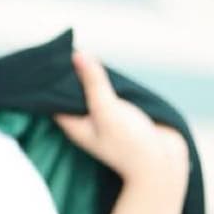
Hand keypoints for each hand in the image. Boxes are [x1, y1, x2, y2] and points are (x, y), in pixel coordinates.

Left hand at [52, 49, 189, 188]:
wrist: (164, 165)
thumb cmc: (131, 145)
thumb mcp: (107, 109)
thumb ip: (92, 82)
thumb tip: (77, 55)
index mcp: (73, 125)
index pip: (53, 98)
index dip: (50, 79)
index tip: (49, 56)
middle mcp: (85, 122)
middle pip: (72, 93)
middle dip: (71, 74)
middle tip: (67, 48)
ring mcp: (104, 119)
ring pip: (92, 92)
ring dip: (91, 77)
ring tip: (84, 52)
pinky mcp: (122, 115)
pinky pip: (110, 94)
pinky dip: (108, 83)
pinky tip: (106, 68)